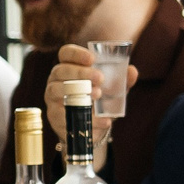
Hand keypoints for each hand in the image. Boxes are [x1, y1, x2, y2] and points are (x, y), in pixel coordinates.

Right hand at [42, 44, 133, 161]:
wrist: (89, 129)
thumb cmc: (98, 103)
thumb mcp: (113, 91)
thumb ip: (122, 80)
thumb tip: (132, 71)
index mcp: (68, 67)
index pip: (65, 53)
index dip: (76, 53)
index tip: (92, 58)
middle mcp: (56, 80)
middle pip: (60, 70)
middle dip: (80, 72)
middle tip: (100, 78)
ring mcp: (51, 98)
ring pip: (55, 89)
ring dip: (76, 91)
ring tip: (98, 95)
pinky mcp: (53, 116)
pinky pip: (64, 114)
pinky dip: (87, 117)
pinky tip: (103, 120)